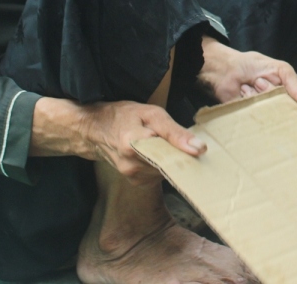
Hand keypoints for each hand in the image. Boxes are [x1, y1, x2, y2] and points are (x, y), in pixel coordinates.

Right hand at [31, 96, 205, 181]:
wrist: (95, 130)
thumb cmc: (124, 116)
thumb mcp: (152, 114)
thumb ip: (175, 132)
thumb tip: (200, 149)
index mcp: (136, 145)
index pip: (174, 157)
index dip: (189, 154)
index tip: (201, 151)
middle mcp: (133, 166)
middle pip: (172, 166)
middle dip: (181, 156)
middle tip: (185, 144)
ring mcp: (133, 176)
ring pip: (167, 172)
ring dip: (173, 161)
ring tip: (168, 145)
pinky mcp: (135, 181)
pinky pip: (159, 175)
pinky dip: (163, 166)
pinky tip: (159, 154)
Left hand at [198, 37, 296, 111]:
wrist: (223, 69)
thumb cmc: (252, 66)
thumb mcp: (281, 70)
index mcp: (290, 91)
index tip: (289, 95)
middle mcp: (279, 104)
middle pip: (287, 111)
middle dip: (272, 94)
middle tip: (260, 82)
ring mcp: (265, 112)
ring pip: (270, 114)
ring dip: (258, 96)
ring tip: (250, 85)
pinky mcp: (251, 119)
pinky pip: (256, 119)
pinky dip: (248, 103)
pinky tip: (243, 93)